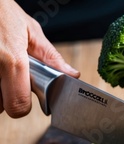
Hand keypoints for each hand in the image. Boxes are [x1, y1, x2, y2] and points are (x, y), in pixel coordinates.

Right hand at [0, 0, 79, 117]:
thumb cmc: (1, 11)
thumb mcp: (30, 30)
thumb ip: (50, 57)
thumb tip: (72, 75)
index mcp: (11, 61)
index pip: (18, 107)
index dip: (24, 105)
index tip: (26, 93)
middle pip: (2, 105)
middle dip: (9, 95)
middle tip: (12, 74)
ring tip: (3, 65)